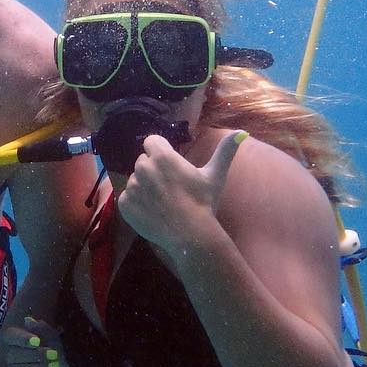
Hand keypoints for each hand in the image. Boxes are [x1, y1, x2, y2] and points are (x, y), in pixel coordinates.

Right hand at [1, 314, 71, 366]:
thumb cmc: (56, 353)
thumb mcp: (54, 339)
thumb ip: (42, 329)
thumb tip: (28, 320)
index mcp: (16, 341)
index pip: (9, 336)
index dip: (20, 338)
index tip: (36, 341)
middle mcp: (10, 357)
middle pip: (12, 355)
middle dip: (35, 355)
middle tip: (54, 355)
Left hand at [116, 130, 247, 248]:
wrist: (190, 235)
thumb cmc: (203, 203)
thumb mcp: (215, 175)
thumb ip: (225, 151)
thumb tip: (242, 131)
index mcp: (162, 156)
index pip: (151, 141)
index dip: (161, 151)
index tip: (170, 166)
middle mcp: (143, 168)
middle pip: (143, 161)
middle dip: (153, 170)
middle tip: (169, 187)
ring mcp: (132, 186)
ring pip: (135, 180)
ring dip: (145, 187)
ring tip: (162, 201)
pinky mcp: (124, 204)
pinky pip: (128, 197)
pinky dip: (136, 204)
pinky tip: (153, 212)